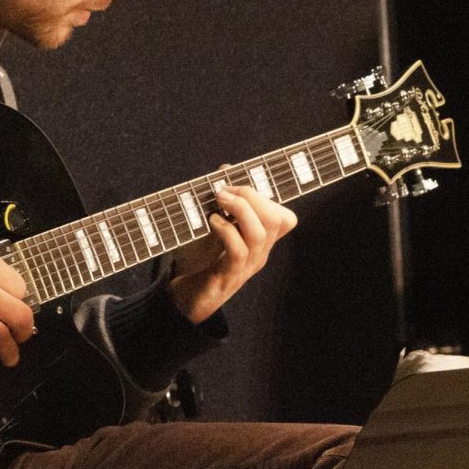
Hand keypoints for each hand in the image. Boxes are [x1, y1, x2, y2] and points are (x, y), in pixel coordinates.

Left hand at [168, 183, 296, 323]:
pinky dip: (226, 230)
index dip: (266, 196)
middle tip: (224, 191)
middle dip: (252, 196)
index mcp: (259, 241)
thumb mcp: (210, 224)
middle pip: (276, 220)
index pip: (285, 219)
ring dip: (240, 209)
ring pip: (260, 233)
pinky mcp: (228, 276)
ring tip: (219, 201)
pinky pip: (238, 251)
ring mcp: (245, 267)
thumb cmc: (198, 260)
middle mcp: (258, 254)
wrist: (183, 299)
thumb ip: (221, 199)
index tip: (237, 185)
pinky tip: (212, 221)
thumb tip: (226, 169)